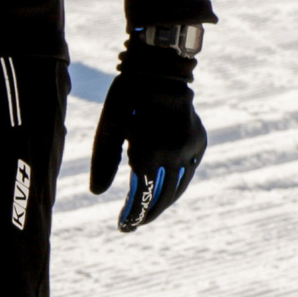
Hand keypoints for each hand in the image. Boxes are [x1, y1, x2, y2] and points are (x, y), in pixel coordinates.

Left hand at [88, 42, 207, 230]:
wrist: (160, 69)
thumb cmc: (126, 97)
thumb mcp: (108, 127)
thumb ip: (103, 161)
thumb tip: (97, 193)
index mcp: (149, 152)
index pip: (141, 195)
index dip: (132, 214)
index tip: (123, 227)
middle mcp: (174, 154)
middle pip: (163, 196)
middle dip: (148, 212)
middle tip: (134, 224)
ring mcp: (191, 148)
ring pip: (180, 186)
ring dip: (165, 201)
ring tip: (149, 211)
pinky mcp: (200, 141)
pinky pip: (190, 170)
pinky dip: (179, 182)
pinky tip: (167, 189)